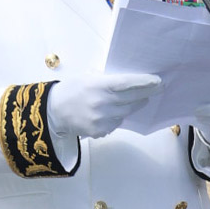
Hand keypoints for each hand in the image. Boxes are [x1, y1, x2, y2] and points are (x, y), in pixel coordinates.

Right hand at [47, 73, 161, 138]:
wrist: (52, 111)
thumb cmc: (70, 90)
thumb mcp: (87, 77)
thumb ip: (107, 79)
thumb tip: (129, 81)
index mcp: (98, 86)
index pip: (127, 84)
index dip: (144, 82)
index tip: (157, 81)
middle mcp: (101, 103)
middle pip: (132, 100)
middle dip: (146, 94)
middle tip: (157, 89)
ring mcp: (101, 119)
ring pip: (126, 112)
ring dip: (132, 106)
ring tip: (135, 100)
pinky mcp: (99, 131)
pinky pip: (116, 123)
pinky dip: (117, 117)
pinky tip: (110, 111)